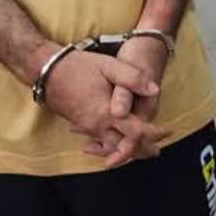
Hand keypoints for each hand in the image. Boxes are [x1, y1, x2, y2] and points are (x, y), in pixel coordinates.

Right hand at [43, 47, 170, 166]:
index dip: (154, 133)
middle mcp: (97, 126)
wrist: (47, 71)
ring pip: (111, 147)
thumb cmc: (79, 66)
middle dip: (143, 149)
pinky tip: (118, 142)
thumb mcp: (109, 65)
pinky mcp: (81, 125)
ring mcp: (87, 127)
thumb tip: (154, 89)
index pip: (135, 132)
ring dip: (128, 149)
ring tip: (142, 149)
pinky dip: (112, 146)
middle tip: (158, 150)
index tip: (168, 131)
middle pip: (124, 147)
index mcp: (106, 113)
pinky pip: (100, 142)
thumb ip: (132, 77)